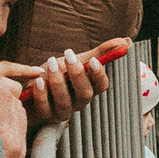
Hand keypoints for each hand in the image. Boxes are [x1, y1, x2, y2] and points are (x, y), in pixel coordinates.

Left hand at [0, 40, 121, 132]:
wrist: (32, 86)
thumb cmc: (57, 74)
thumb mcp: (76, 61)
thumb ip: (99, 53)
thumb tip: (126, 41)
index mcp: (88, 88)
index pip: (101, 86)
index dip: (99, 75)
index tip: (93, 60)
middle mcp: (78, 103)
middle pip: (85, 94)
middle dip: (77, 75)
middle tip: (68, 55)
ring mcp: (61, 111)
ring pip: (65, 102)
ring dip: (58, 82)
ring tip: (51, 64)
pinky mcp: (44, 116)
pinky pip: (45, 108)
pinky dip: (42, 94)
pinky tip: (39, 80)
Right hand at [0, 66, 26, 157]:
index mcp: (0, 134)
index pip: (3, 97)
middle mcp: (13, 139)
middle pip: (14, 102)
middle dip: (3, 87)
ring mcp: (19, 146)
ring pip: (20, 111)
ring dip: (11, 99)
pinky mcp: (20, 152)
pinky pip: (22, 124)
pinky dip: (15, 113)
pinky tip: (3, 111)